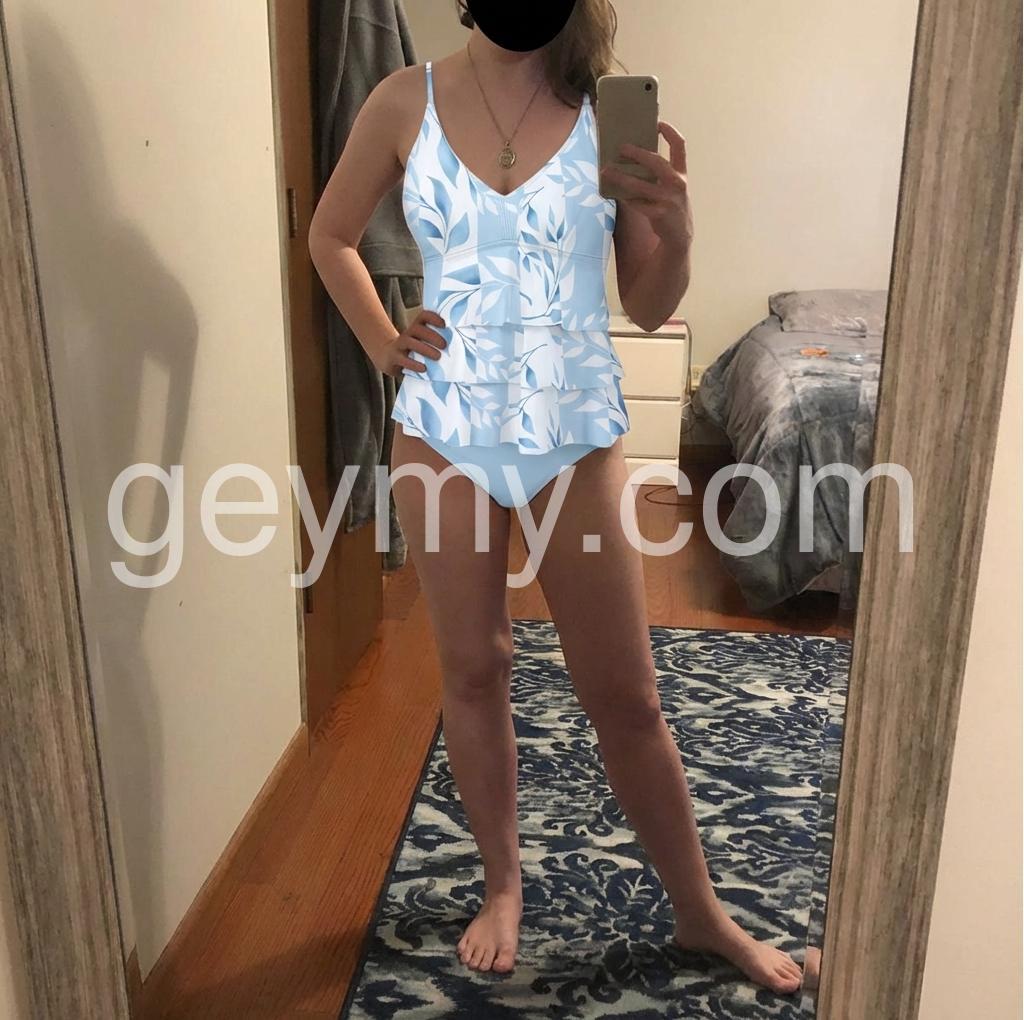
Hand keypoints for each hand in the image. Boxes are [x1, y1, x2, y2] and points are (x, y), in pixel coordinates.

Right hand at [372, 309, 447, 377]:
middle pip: (417, 329)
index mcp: (416, 328)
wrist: (387, 356)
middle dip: (432, 336)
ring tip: (438, 357)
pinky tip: (424, 369)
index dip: (433, 318)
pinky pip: (403, 359)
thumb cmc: (411, 350)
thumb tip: (458, 347)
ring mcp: (399, 345)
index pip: (423, 316)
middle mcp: (407, 334)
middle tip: (444, 345)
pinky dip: (414, 364)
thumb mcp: (420, 342)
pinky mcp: (393, 358)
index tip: (444, 325)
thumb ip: (434, 342)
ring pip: (410, 342)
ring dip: (425, 349)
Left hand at [601, 122, 693, 252]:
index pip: (680, 146)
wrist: (679, 238)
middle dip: (637, 153)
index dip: (669, 131)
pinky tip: (614, 193)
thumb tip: (633, 159)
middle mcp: (677, 184)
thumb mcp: (672, 189)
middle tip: (621, 148)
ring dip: (621, 177)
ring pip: (640, 185)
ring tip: (606, 171)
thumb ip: (659, 175)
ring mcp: (668, 200)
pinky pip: (636, 203)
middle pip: (656, 162)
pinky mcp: (658, 214)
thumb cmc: (671, 209)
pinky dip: (624, 198)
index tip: (657, 122)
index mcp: (682, 174)